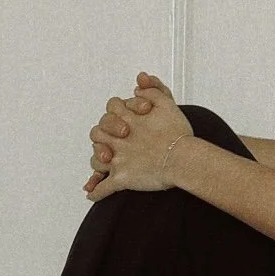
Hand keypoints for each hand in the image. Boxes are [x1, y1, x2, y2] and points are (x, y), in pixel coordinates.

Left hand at [84, 74, 192, 200]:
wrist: (182, 159)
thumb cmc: (177, 133)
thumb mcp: (168, 103)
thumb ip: (152, 89)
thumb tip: (139, 82)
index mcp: (126, 119)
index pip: (110, 109)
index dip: (117, 112)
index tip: (128, 120)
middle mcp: (117, 139)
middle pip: (97, 133)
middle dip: (103, 136)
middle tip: (116, 141)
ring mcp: (118, 160)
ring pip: (96, 161)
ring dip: (100, 161)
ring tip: (107, 162)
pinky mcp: (122, 179)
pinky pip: (103, 188)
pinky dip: (96, 192)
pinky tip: (92, 193)